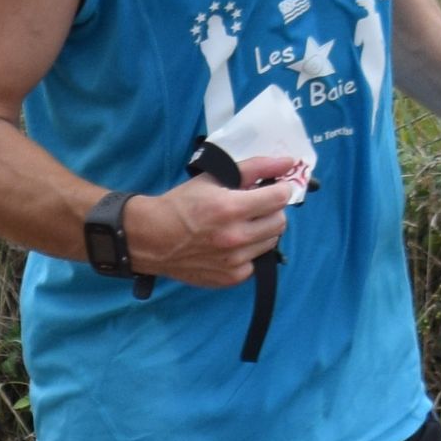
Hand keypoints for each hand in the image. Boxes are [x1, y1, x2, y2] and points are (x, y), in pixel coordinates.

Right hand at [120, 158, 300, 288]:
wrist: (152, 239)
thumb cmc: (181, 205)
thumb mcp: (213, 178)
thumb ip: (254, 168)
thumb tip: (289, 162)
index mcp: (230, 208)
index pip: (280, 198)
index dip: (279, 190)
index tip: (272, 189)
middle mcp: (235, 237)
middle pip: (280, 222)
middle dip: (271, 210)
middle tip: (254, 207)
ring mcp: (234, 261)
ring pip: (271, 242)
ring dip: (262, 231)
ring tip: (241, 226)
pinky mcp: (231, 278)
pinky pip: (256, 261)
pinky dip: (249, 251)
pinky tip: (231, 244)